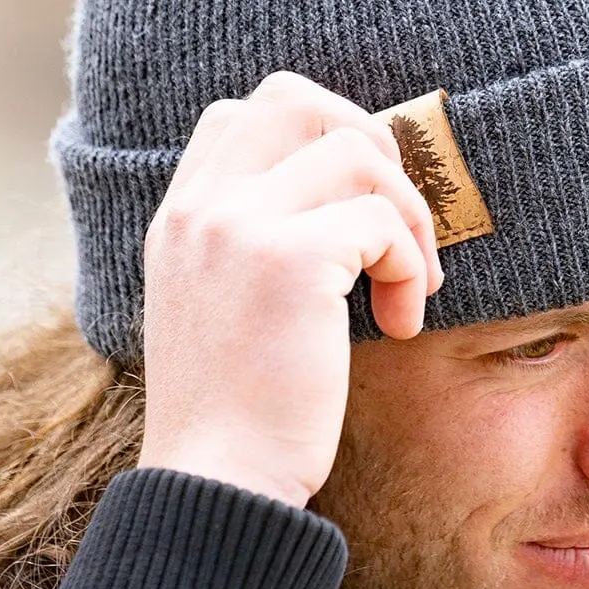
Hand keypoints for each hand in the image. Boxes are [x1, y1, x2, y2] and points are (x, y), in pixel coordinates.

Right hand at [137, 71, 444, 507]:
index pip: (249, 113)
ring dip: (406, 216)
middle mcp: (199, 207)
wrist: (217, 489)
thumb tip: (353, 184)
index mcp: (180, 216)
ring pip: (355, 152)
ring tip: (408, 285)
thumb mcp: (224, 304)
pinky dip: (407, 265)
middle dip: (371, 147)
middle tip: (395, 223)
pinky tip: (398, 323)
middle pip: (297, 99)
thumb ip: (256, 238)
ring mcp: (236, 226)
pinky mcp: (287, 259)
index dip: (321, 139)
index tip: (355, 206)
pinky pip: (380, 219)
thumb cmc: (240, 411)